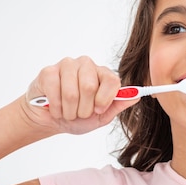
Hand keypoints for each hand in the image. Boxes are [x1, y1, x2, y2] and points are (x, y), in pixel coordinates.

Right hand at [23, 56, 138, 134]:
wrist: (51, 120)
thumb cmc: (77, 116)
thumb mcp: (100, 117)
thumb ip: (117, 105)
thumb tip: (137, 96)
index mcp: (102, 74)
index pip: (112, 79)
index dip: (105, 99)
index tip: (98, 110)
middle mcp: (86, 65)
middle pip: (89, 86)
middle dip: (84, 109)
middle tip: (79, 113)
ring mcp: (67, 65)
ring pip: (71, 92)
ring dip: (69, 110)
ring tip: (67, 112)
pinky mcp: (49, 71)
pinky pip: (55, 92)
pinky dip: (56, 108)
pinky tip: (55, 108)